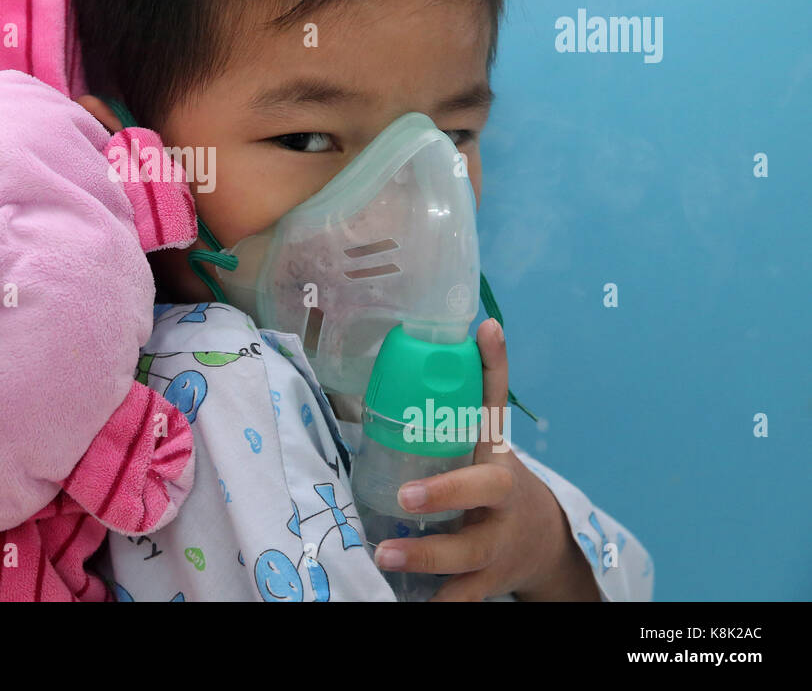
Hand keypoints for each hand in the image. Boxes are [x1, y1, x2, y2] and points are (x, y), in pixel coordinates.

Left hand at [373, 318, 600, 600]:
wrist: (542, 543)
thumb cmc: (499, 480)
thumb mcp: (494, 438)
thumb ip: (485, 387)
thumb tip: (484, 322)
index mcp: (497, 457)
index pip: (494, 415)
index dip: (488, 379)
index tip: (473, 352)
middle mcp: (500, 503)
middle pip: (479, 496)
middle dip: (445, 495)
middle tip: (404, 496)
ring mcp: (494, 547)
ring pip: (464, 558)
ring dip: (425, 559)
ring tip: (384, 555)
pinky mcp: (482, 584)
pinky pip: (458, 599)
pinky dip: (436, 602)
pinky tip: (404, 600)